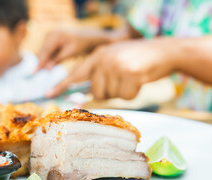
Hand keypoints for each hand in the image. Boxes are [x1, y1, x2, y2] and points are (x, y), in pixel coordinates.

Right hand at [36, 30, 102, 71]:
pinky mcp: (50, 39)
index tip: (34, 73)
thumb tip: (46, 69)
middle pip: (42, 51)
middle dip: (39, 63)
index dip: (39, 63)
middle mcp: (50, 34)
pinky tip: (43, 67)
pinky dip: (45, 58)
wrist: (86, 37)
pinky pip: (46, 50)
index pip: (45, 52)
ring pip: (43, 51)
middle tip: (33, 75)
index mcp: (56, 36)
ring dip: (41, 62)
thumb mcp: (69, 53)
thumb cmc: (80, 45)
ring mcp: (49, 35)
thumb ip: (57, 60)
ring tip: (36, 73)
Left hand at [46, 38, 175, 99]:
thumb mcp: (115, 61)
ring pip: (111, 95)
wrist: (164, 51)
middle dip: (109, 92)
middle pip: (96, 92)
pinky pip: (126, 97)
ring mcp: (116, 65)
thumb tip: (87, 94)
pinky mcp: (130, 73)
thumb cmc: (138, 60)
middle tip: (122, 81)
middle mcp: (104, 59)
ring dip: (123, 92)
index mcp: (98, 55)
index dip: (61, 85)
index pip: (76, 73)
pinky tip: (140, 80)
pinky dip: (134, 93)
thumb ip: (100, 74)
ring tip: (132, 78)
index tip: (48, 94)